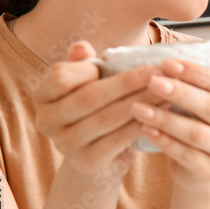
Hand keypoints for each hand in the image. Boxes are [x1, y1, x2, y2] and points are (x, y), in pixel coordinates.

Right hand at [33, 41, 165, 177]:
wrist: (96, 158)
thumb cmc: (95, 110)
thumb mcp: (87, 84)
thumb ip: (83, 64)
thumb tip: (82, 46)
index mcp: (43, 96)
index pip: (61, 77)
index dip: (90, 69)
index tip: (121, 62)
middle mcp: (46, 121)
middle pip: (88, 97)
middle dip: (127, 83)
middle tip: (157, 72)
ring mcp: (64, 144)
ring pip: (107, 118)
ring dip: (141, 102)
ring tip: (166, 90)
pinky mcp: (87, 162)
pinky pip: (118, 139)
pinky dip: (141, 124)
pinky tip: (161, 113)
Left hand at [129, 56, 209, 187]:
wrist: (200, 168)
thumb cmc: (202, 124)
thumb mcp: (209, 99)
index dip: (195, 72)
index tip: (166, 63)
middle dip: (180, 92)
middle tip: (152, 81)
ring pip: (197, 133)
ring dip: (166, 118)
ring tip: (138, 107)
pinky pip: (186, 155)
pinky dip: (164, 141)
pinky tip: (145, 129)